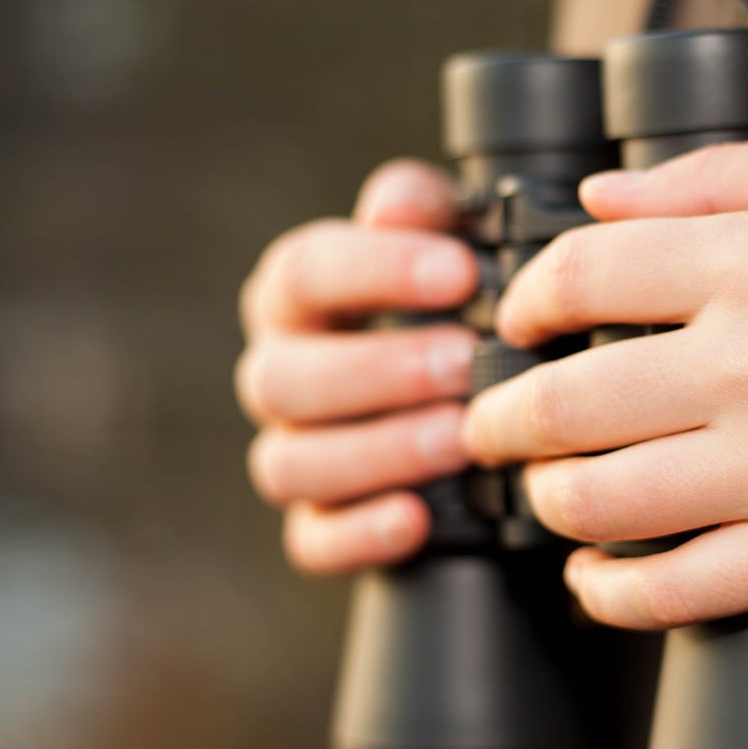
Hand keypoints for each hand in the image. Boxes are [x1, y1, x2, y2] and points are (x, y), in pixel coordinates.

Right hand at [236, 159, 477, 572]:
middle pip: (285, 378)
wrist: (468, 395)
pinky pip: (313, 541)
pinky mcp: (319, 525)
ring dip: (378, 451)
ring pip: (289, 465)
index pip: (302, 273)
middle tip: (467, 363)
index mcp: (296, 299)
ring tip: (459, 437)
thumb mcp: (442, 242)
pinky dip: (362, 534)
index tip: (462, 271)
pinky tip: (417, 518)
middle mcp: (279, 376)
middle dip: (380, 371)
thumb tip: (403, 206)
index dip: (378, 270)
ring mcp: (293, 453)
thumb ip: (420, 211)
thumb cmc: (449, 307)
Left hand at [462, 139, 747, 629]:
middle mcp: (747, 365)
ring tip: (544, 490)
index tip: (519, 317)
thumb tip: (597, 196)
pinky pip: (683, 590)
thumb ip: (716, 174)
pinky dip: (616, 595)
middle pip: (565, 401)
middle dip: (500, 416)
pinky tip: (595, 580)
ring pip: (603, 502)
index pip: (580, 278)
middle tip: (488, 422)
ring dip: (547, 500)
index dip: (525, 297)